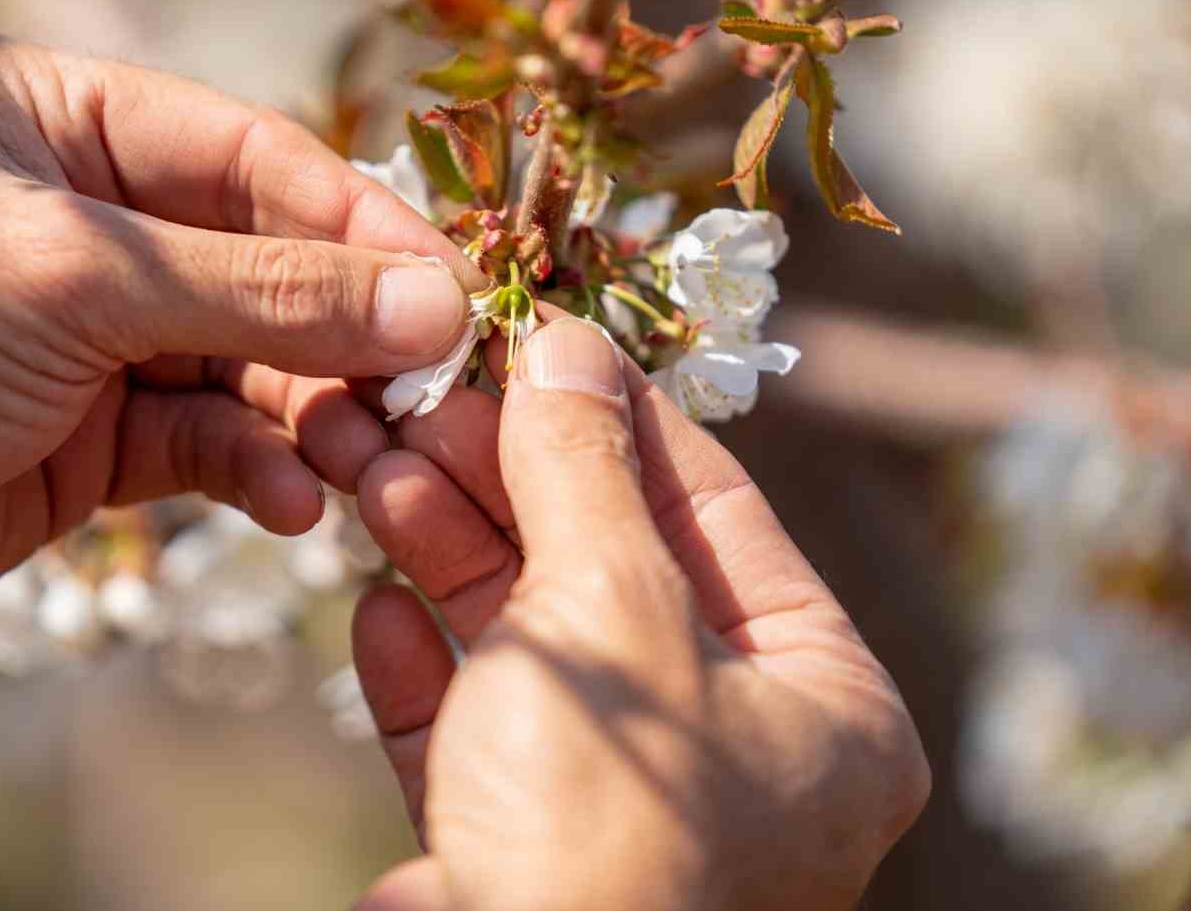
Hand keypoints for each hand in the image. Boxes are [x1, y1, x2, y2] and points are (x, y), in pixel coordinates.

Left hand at [0, 32, 482, 708]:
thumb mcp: (77, 287)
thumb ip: (263, 294)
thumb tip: (429, 302)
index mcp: (45, 114)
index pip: (243, 153)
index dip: (351, 221)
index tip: (446, 281)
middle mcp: (73, 211)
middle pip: (256, 259)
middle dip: (341, 328)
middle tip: (428, 384)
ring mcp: (85, 328)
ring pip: (246, 356)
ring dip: (311, 411)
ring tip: (367, 460)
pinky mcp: (90, 431)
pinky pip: (208, 436)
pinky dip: (256, 467)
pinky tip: (292, 503)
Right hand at [350, 317, 929, 910]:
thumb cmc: (606, 827)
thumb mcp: (608, 616)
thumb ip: (586, 475)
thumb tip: (566, 344)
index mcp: (818, 705)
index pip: (718, 511)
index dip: (618, 414)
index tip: (534, 338)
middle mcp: (734, 755)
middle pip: (610, 568)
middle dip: (506, 480)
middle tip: (423, 400)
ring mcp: (624, 807)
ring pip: (531, 644)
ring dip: (447, 556)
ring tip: (372, 471)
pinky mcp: (523, 853)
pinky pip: (478, 734)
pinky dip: (424, 670)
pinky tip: (373, 609)